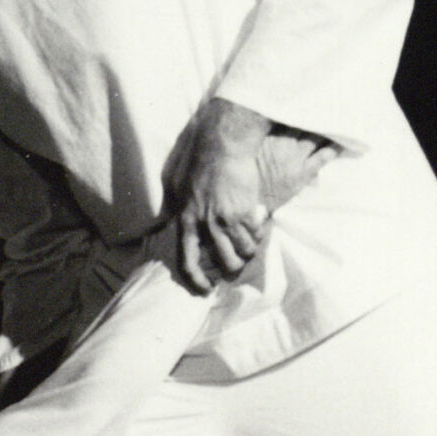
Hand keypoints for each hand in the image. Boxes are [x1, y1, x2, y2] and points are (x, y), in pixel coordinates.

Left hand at [166, 98, 336, 292]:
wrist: (222, 147)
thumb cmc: (201, 164)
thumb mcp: (180, 188)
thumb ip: (182, 209)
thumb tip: (178, 224)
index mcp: (187, 221)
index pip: (188, 259)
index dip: (197, 279)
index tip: (207, 288)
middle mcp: (205, 224)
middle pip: (223, 261)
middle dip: (234, 268)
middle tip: (239, 265)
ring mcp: (224, 220)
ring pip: (244, 251)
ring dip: (250, 250)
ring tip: (251, 242)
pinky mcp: (243, 212)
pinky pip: (255, 234)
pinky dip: (259, 233)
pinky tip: (258, 223)